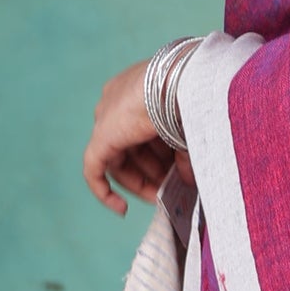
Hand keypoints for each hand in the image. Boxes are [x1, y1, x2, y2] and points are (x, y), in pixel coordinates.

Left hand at [83, 61, 176, 214]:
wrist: (188, 81)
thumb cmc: (195, 97)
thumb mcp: (191, 129)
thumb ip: (185, 155)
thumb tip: (188, 181)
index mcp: (138, 92)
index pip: (142, 133)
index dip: (158, 158)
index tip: (172, 175)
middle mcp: (117, 102)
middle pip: (130, 148)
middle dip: (151, 173)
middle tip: (169, 191)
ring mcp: (107, 117)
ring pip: (118, 160)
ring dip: (141, 181)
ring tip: (162, 196)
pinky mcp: (102, 135)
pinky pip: (94, 169)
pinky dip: (104, 190)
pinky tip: (120, 209)